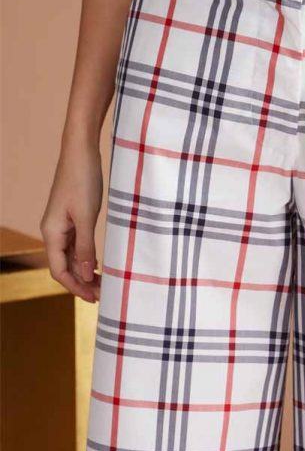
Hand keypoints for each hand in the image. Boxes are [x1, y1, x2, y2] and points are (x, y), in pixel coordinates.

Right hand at [40, 139, 102, 302]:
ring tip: (105, 283)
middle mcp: (53, 231)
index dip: (75, 286)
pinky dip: (87, 257)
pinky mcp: (72, 217)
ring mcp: (62, 224)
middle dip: (83, 282)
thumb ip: (86, 247)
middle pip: (65, 266)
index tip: (94, 298)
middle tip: (104, 294)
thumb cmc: (82, 180)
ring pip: (72, 256)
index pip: (59, 270)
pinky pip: (77, 244)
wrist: (81, 151)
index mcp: (52, 232)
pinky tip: (99, 264)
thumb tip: (86, 275)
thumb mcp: (86, 216)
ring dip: (86, 271)